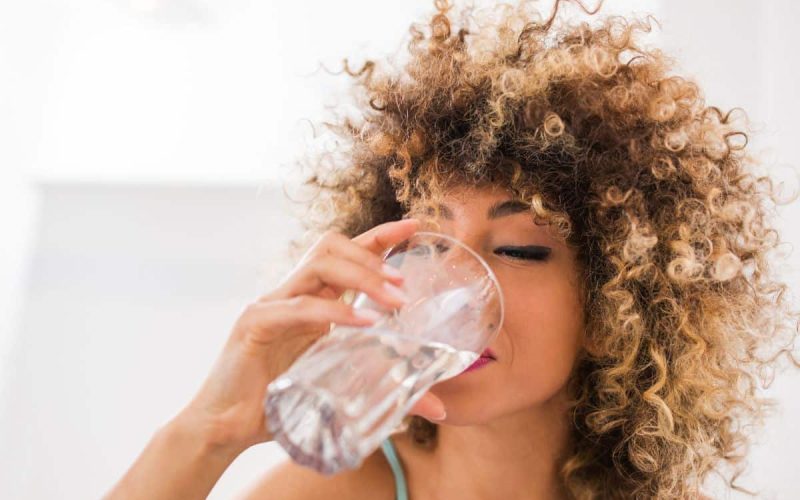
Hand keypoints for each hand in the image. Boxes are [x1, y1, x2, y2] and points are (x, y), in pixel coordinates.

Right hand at [177, 217, 446, 453]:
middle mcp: (291, 293)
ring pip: (317, 265)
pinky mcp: (254, 324)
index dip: (380, 236)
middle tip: (405, 283)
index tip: (416, 227)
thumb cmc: (282, 404)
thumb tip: (439, 406)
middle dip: (373, 256)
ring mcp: (271, 304)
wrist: (226, 428)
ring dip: (361, 276)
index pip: (346, 253)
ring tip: (393, 300)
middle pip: (332, 246)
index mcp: (311, 299)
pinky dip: (334, 311)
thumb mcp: (341, 389)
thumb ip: (386, 390)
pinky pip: (299, 307)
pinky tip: (363, 325)